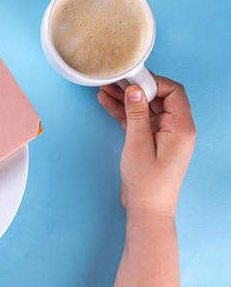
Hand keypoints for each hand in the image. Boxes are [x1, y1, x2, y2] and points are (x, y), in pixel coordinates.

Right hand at [98, 76, 195, 220]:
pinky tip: (107, 102)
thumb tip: (135, 90)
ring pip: (145, 107)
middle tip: (116, 78)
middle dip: (136, 87)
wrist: (147, 209)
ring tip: (106, 87)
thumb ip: (137, 115)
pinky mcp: (149, 140)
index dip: (153, 82)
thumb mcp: (138, 145)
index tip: (132, 78)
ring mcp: (162, 134)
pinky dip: (123, 111)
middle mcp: (175, 128)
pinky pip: (137, 119)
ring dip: (126, 98)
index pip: (173, 92)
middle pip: (158, 97)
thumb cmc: (148, 183)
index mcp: (181, 128)